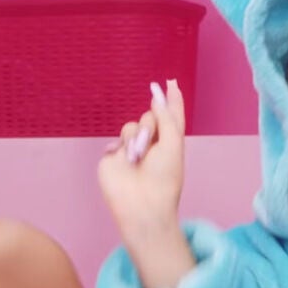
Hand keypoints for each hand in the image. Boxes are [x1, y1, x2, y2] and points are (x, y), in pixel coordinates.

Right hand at [98, 79, 187, 241]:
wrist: (142, 205)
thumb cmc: (164, 178)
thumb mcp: (172, 144)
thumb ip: (166, 118)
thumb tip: (157, 97)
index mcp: (171, 143)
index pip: (172, 116)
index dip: (171, 99)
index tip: (171, 82)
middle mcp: (152, 144)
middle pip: (150, 116)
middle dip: (150, 126)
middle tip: (150, 147)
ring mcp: (133, 150)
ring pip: (132, 125)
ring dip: (136, 139)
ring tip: (137, 160)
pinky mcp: (115, 157)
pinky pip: (116, 140)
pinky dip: (121, 148)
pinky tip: (125, 162)